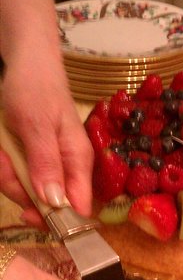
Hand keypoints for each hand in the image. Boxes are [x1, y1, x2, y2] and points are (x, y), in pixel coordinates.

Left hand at [1, 51, 93, 218]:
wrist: (23, 59)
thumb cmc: (36, 86)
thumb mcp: (37, 124)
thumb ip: (46, 163)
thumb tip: (56, 203)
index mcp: (78, 163)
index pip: (78, 209)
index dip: (57, 221)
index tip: (28, 214)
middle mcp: (65, 169)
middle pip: (45, 204)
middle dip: (18, 189)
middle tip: (3, 161)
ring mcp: (47, 165)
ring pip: (26, 191)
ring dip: (6, 174)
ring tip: (1, 149)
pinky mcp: (31, 159)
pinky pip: (16, 176)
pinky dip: (3, 166)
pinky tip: (1, 148)